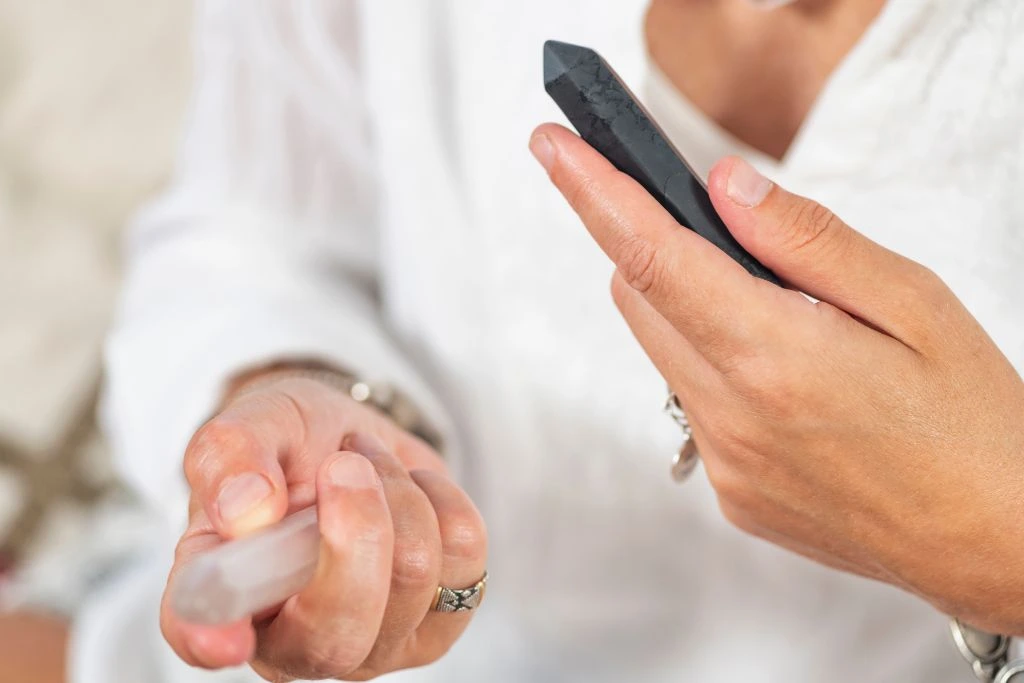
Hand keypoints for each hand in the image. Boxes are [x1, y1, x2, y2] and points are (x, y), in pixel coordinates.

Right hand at [162, 369, 486, 679]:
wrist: (355, 442)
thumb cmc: (290, 444)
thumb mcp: (255, 422)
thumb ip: (233, 453)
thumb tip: (247, 509)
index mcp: (224, 594)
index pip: (201, 636)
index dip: (209, 639)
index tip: (225, 637)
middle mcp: (293, 639)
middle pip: (337, 631)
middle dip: (357, 529)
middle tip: (345, 464)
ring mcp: (371, 644)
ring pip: (413, 578)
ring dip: (397, 491)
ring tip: (367, 464)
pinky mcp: (436, 626)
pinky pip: (467, 560)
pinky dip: (442, 500)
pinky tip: (410, 492)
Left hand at [531, 123, 1023, 632]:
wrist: (998, 543)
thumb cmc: (975, 424)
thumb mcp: (915, 304)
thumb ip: (806, 241)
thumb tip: (723, 189)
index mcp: (776, 358)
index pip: (652, 256)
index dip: (595, 193)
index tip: (555, 147)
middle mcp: (732, 417)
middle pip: (641, 300)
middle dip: (656, 249)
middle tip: (721, 235)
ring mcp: (726, 465)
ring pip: (664, 353)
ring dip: (692, 313)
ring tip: (783, 318)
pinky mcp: (733, 495)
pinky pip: (692, 408)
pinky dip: (716, 372)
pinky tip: (788, 383)